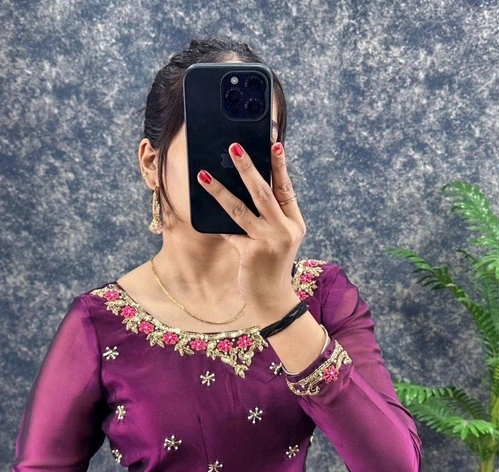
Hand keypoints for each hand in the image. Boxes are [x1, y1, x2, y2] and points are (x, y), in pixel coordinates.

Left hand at [197, 141, 306, 314]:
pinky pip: (229, 232)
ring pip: (240, 209)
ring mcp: (269, 242)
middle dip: (248, 167)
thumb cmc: (271, 268)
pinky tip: (203, 215)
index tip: (274, 144)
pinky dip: (217, 224)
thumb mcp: (277, 241)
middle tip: (234, 148)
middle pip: (264, 192)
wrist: (272, 300)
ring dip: (219, 190)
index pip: (287, 189)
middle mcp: (285, 230)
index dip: (280, 166)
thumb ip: (267, 220)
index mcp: (294, 224)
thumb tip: (241, 192)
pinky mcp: (251, 253)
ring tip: (203, 175)